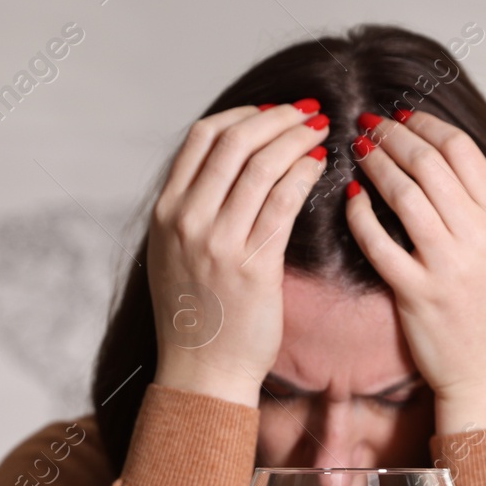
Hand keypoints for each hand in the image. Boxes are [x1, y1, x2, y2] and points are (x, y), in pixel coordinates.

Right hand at [149, 100, 329, 406]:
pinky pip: (283, 202)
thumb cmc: (197, 316)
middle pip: (235, 141)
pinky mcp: (253, 265)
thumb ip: (191, 210)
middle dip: (276, 118)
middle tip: (306, 113)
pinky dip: (304, 175)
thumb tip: (223, 167)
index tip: (271, 112)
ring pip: (262, 166)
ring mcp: (218, 243)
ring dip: (297, 140)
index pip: (202, 137)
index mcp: (166, 212)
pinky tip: (319, 168)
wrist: (202, 372)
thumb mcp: (173, 254)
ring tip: (320, 133)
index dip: (242, 114)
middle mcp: (187, 221)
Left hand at [343, 110, 485, 432]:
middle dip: (393, 136)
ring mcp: (448, 266)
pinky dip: (361, 214)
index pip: (463, 152)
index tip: (404, 116)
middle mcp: (480, 238)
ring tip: (358, 150)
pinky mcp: (417, 294)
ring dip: (376, 164)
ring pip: (404, 195)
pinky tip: (351, 198)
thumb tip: (456, 164)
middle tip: (369, 124)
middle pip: (429, 164)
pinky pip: (379, 242)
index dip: (427, 125)